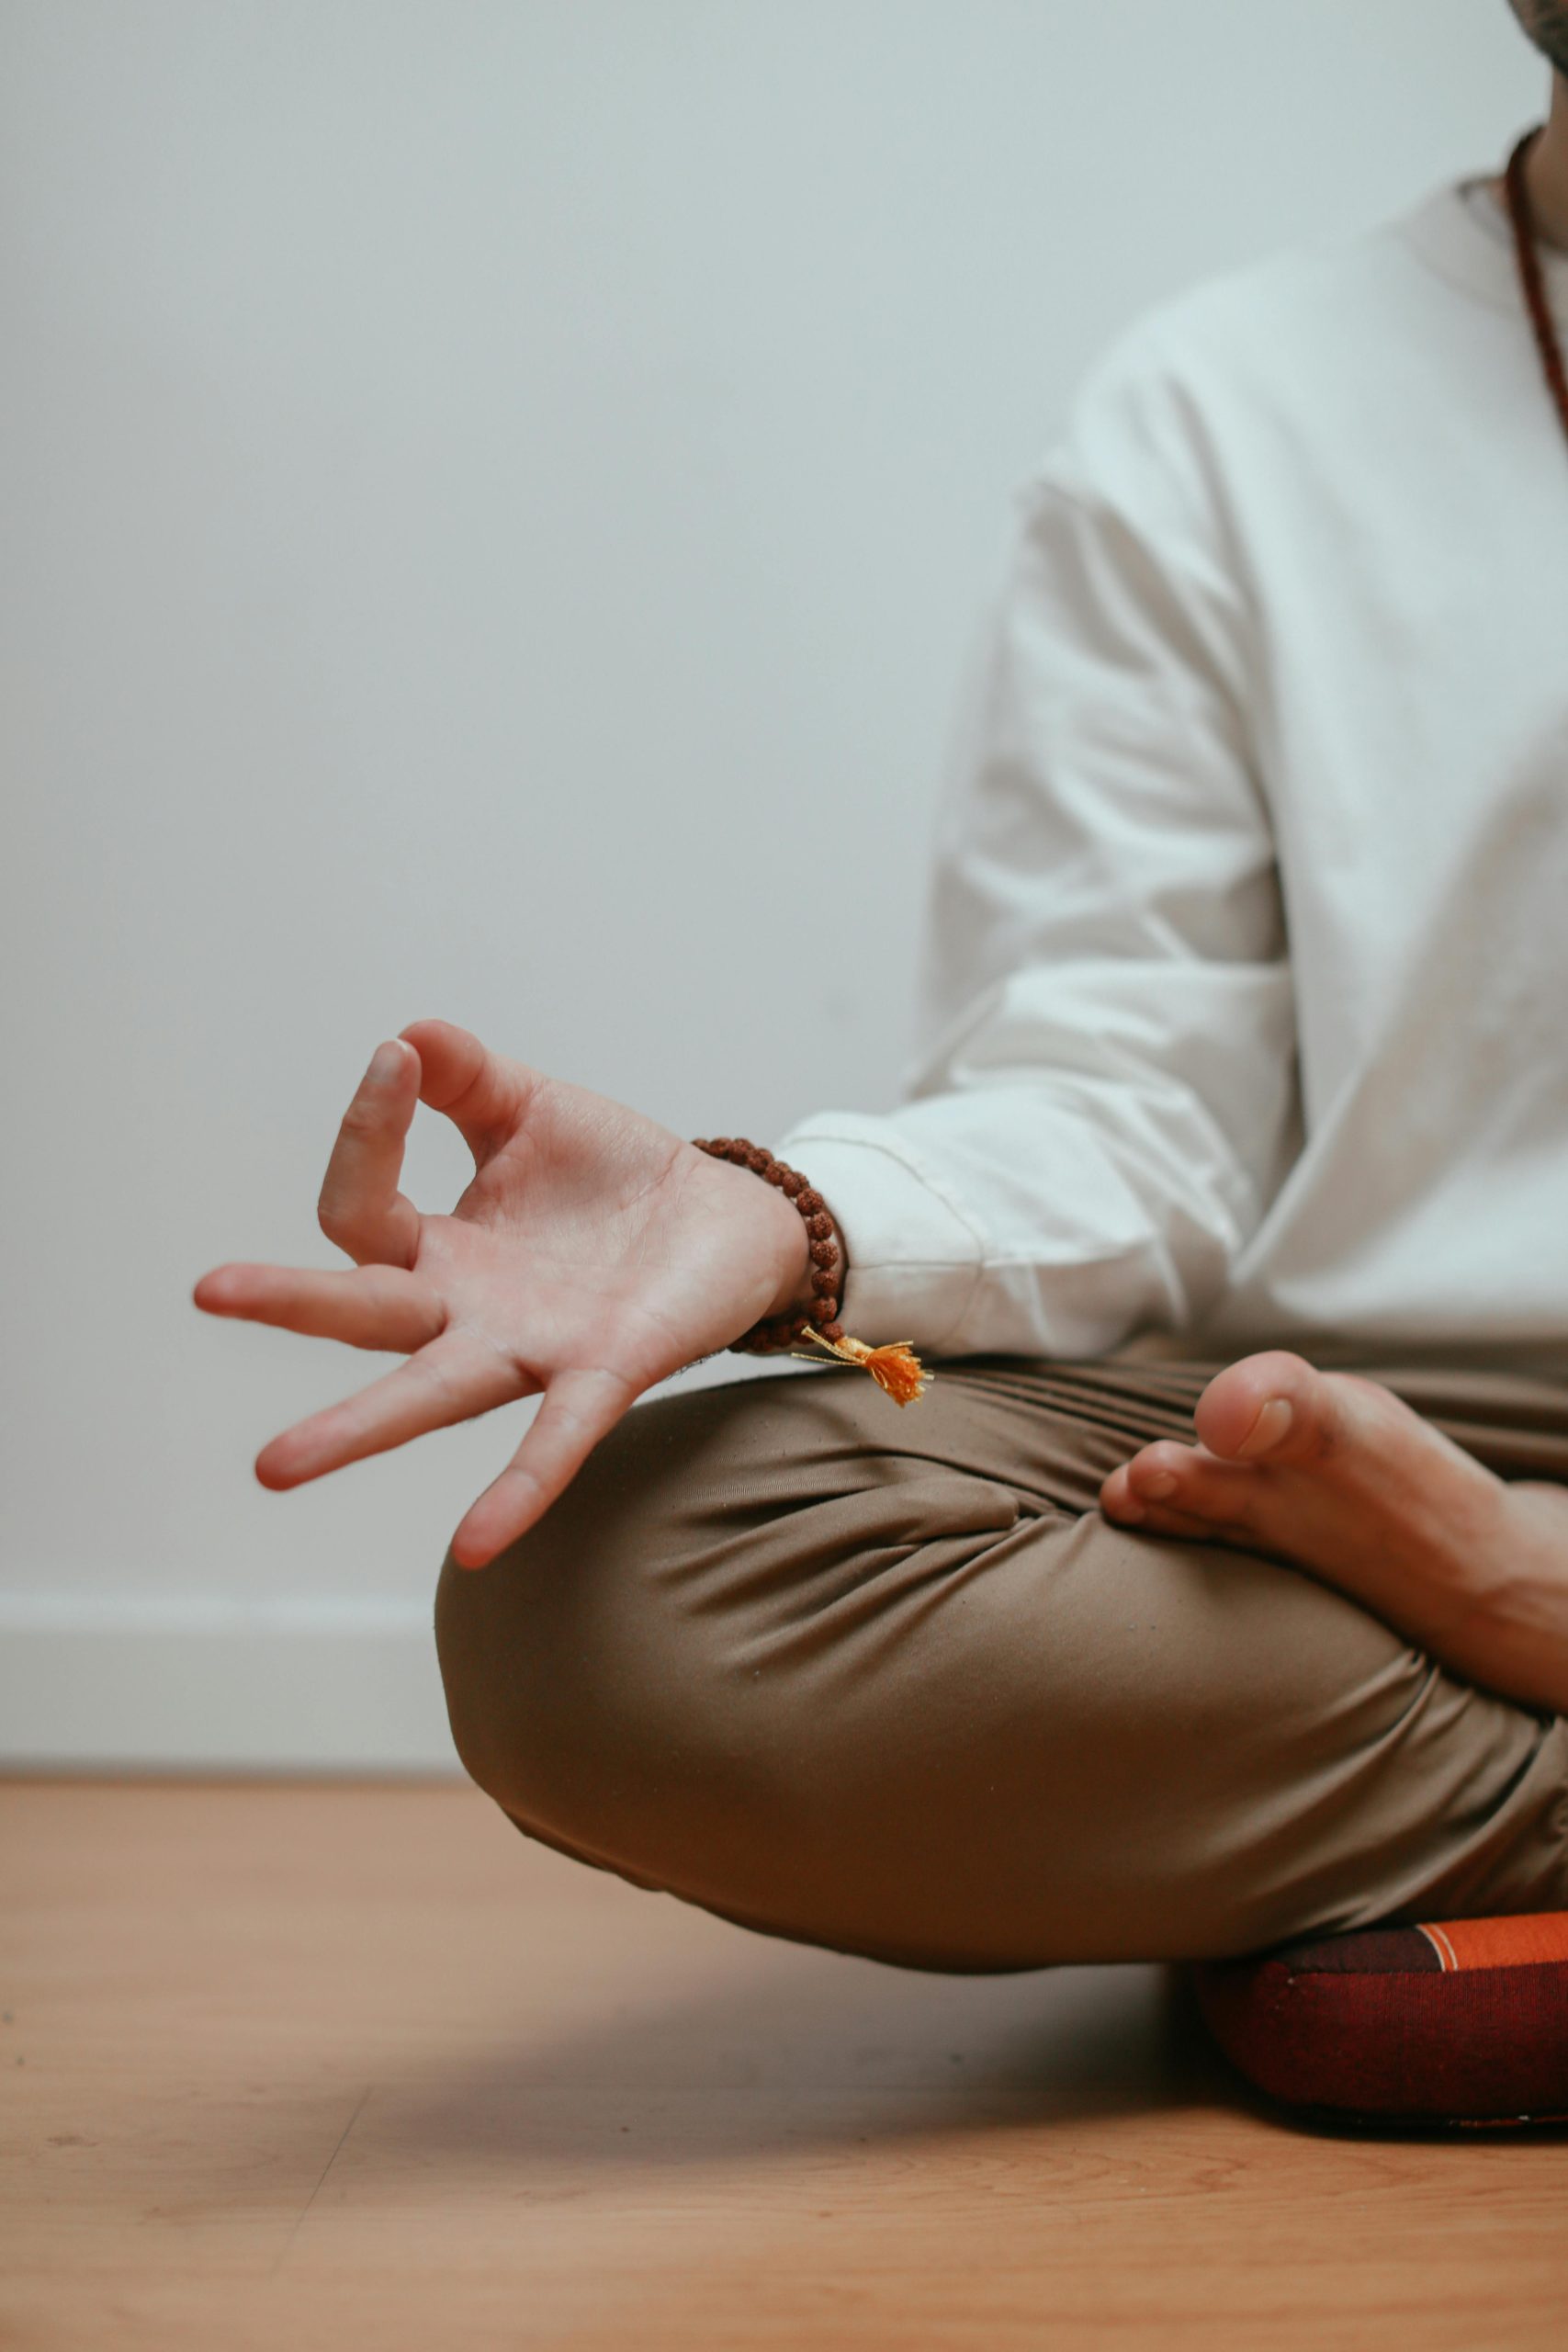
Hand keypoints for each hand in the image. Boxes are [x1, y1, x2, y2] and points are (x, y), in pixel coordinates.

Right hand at [193, 1020, 812, 1566]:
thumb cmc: (617, 1177)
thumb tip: (409, 1034)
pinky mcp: (602, 1375)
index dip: (367, 1131)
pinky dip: (518, 1491)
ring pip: (429, 1394)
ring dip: (355, 1430)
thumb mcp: (531, 1110)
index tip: (397, 1062)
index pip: (362, 1209)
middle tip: (209, 1290)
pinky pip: (554, 1441)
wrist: (730, 1219)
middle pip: (362, 1312)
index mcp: (439, 1251)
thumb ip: (467, 1077)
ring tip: (276, 1465)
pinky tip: (478, 1544)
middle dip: (289, 1302)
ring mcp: (527, 1353)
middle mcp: (466, 1313)